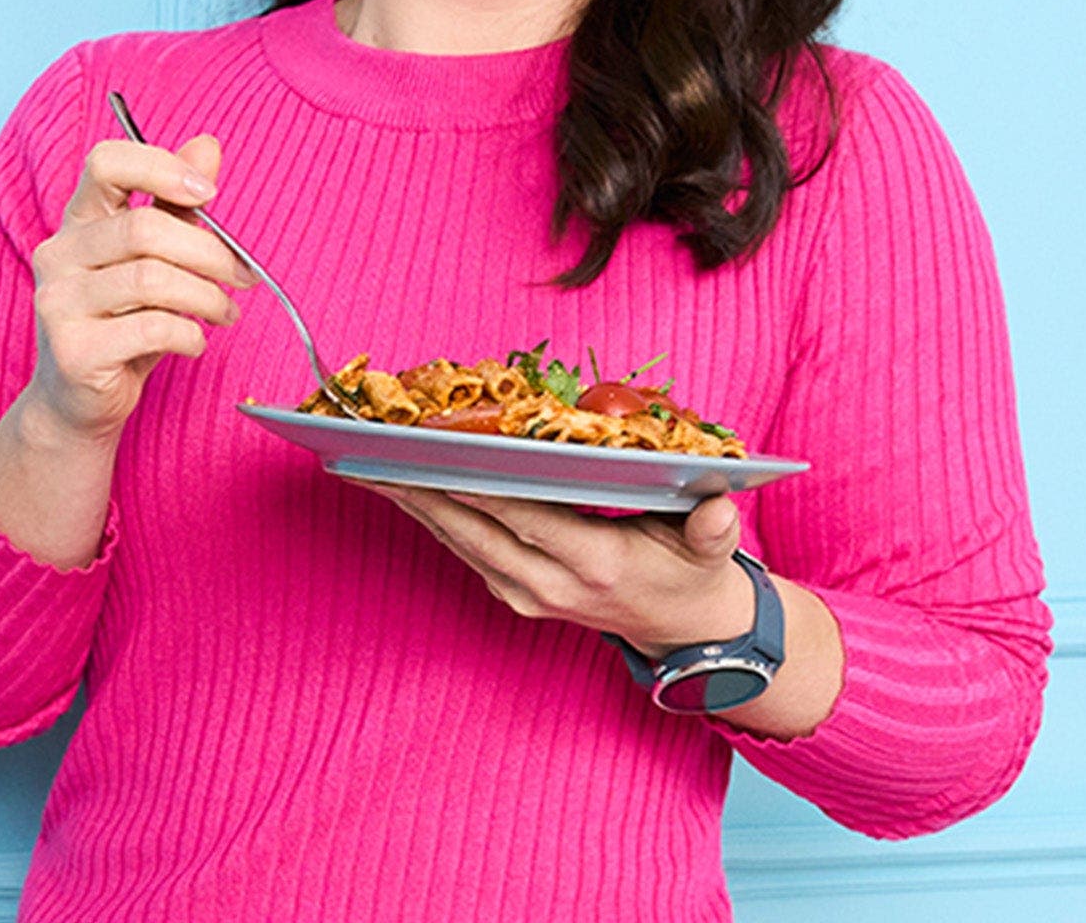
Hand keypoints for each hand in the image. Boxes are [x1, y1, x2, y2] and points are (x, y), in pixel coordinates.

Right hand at [18, 133, 254, 444]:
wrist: (79, 403)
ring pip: (151, 278)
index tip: (209, 193)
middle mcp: (58, 254)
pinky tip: (194, 341)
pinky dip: (189, 333)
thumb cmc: (121, 326)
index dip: (161, 166)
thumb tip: (207, 146)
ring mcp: (59, 302)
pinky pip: (151, 327)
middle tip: (241, 276)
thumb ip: (177, 206)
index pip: (106, 163)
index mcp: (78, 221)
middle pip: (144, 228)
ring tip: (224, 311)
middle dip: (208, 251)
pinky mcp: (73, 349)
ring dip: (206, 296)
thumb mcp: (153, 260)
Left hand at [362, 485, 757, 653]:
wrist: (685, 634)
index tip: (435, 455)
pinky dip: (430, 515)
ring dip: (411, 502)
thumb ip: (713, 529)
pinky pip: (463, 549)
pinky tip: (399, 484)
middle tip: (368, 451)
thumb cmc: (694, 574)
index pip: (527, 518)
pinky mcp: (514, 594)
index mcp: (596, 564)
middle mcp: (551, 585)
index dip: (479, 488)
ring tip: (364, 460)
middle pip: (473, 530)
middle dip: (419, 490)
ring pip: (458, 541)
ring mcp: (527, 594)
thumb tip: (721, 506)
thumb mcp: (713, 551)